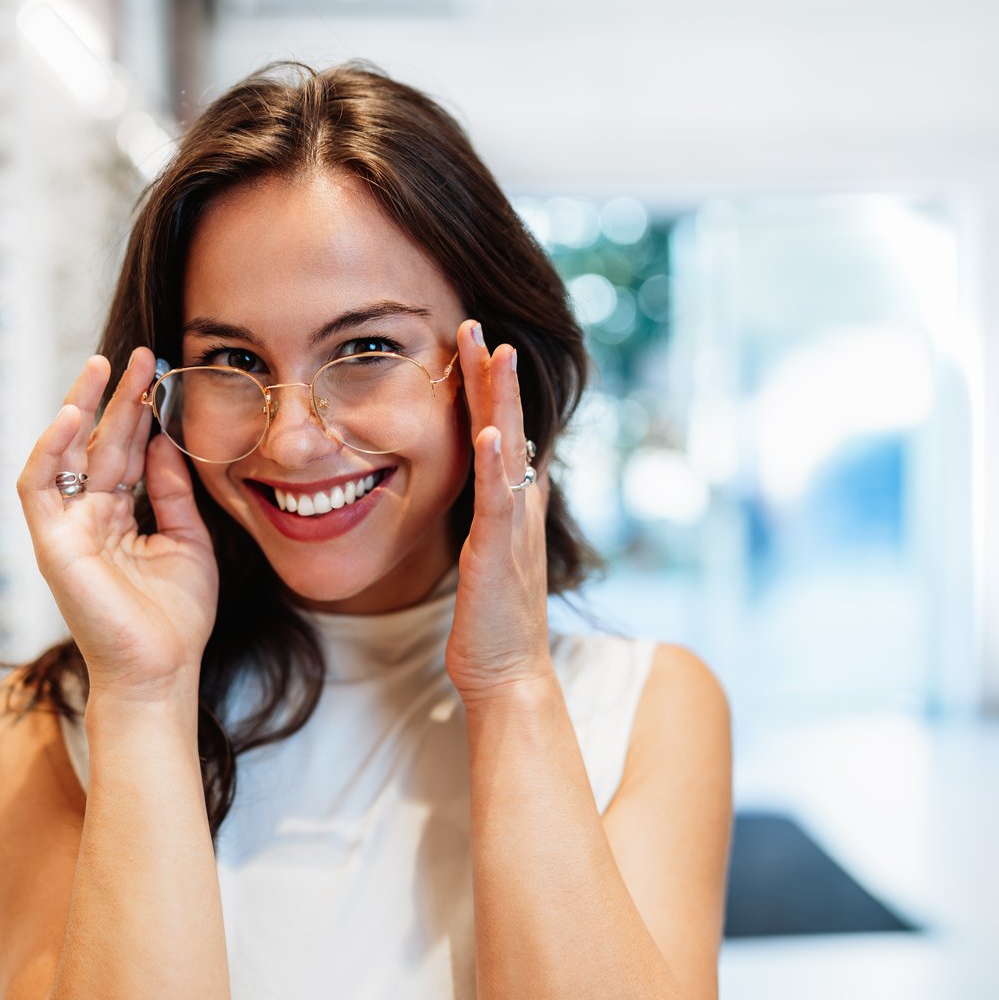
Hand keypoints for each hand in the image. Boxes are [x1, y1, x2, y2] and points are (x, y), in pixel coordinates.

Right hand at [16, 347, 217, 703]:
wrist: (161, 671)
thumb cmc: (176, 619)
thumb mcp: (188, 542)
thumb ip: (172, 492)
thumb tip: (164, 441)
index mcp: (119, 518)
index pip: (125, 453)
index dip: (140, 414)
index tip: (159, 375)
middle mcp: (88, 518)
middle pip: (98, 445)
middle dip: (117, 399)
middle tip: (140, 356)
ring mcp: (66, 529)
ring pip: (64, 455)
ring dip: (79, 408)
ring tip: (102, 367)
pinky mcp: (51, 544)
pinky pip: (39, 486)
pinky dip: (50, 448)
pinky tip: (74, 414)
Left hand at [444, 319, 556, 703]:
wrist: (509, 675)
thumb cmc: (492, 622)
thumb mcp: (491, 554)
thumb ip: (494, 515)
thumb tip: (494, 483)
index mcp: (514, 505)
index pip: (504, 432)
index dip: (493, 389)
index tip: (478, 343)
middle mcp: (521, 507)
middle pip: (509, 426)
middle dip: (493, 375)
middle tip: (477, 324)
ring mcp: (513, 528)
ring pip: (508, 450)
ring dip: (500, 400)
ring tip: (493, 353)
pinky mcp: (498, 554)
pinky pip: (499, 501)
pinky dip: (494, 465)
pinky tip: (488, 432)